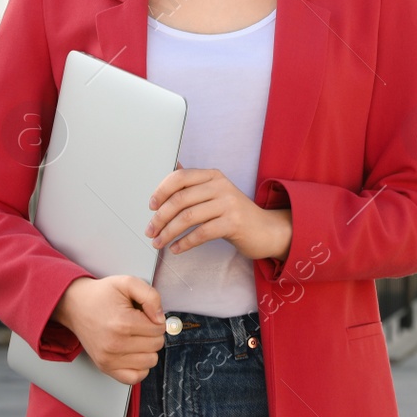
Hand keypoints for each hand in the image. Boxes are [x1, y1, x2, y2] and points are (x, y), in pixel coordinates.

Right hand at [53, 275, 165, 385]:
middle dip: (152, 333)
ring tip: (135, 336)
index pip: (159, 329)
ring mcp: (109, 359)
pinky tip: (134, 352)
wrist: (75, 305)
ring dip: (148, 349)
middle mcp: (115, 344)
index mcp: (123, 323)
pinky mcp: (105, 367)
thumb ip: (151, 296)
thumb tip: (161, 319)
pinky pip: (135, 377)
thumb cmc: (101, 295)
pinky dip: (140, 366)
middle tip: (139, 323)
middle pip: (156, 346)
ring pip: (150, 362)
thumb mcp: (127, 282)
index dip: (156, 319)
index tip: (144, 314)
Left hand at [145, 163, 292, 262]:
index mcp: (213, 175)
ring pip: (188, 217)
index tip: (151, 207)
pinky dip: (184, 243)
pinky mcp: (233, 223)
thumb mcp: (216, 193)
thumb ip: (195, 183)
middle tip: (150, 230)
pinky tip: (176, 249)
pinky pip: (201, 233)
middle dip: (160, 217)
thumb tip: (174, 167)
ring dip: (168, 232)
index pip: (180, 177)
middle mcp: (220, 186)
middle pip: (180, 199)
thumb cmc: (235, 213)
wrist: (266, 230)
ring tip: (158, 242)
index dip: (161, 191)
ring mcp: (228, 204)